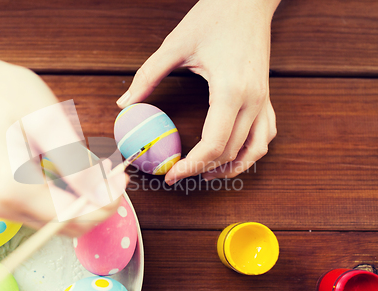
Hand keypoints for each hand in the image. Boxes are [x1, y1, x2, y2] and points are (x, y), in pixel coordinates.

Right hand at [0, 60, 125, 235]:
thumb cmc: (10, 96)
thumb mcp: (50, 124)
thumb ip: (76, 166)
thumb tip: (104, 196)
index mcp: (13, 189)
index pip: (71, 216)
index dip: (105, 203)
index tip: (122, 178)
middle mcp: (4, 206)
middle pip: (66, 225)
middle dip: (97, 203)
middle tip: (114, 173)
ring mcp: (2, 207)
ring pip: (59, 221)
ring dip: (84, 201)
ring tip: (99, 170)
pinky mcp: (5, 202)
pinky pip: (47, 211)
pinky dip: (69, 197)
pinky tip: (78, 173)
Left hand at [116, 0, 278, 184]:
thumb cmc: (214, 17)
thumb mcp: (175, 45)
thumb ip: (148, 76)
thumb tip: (124, 103)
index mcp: (231, 90)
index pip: (214, 144)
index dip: (191, 165)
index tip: (170, 175)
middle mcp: (253, 100)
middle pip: (230, 151)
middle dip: (202, 169)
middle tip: (177, 174)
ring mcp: (263, 99)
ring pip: (255, 149)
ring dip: (232, 167)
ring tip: (206, 174)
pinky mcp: (266, 95)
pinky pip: (266, 134)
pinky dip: (251, 152)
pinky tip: (233, 154)